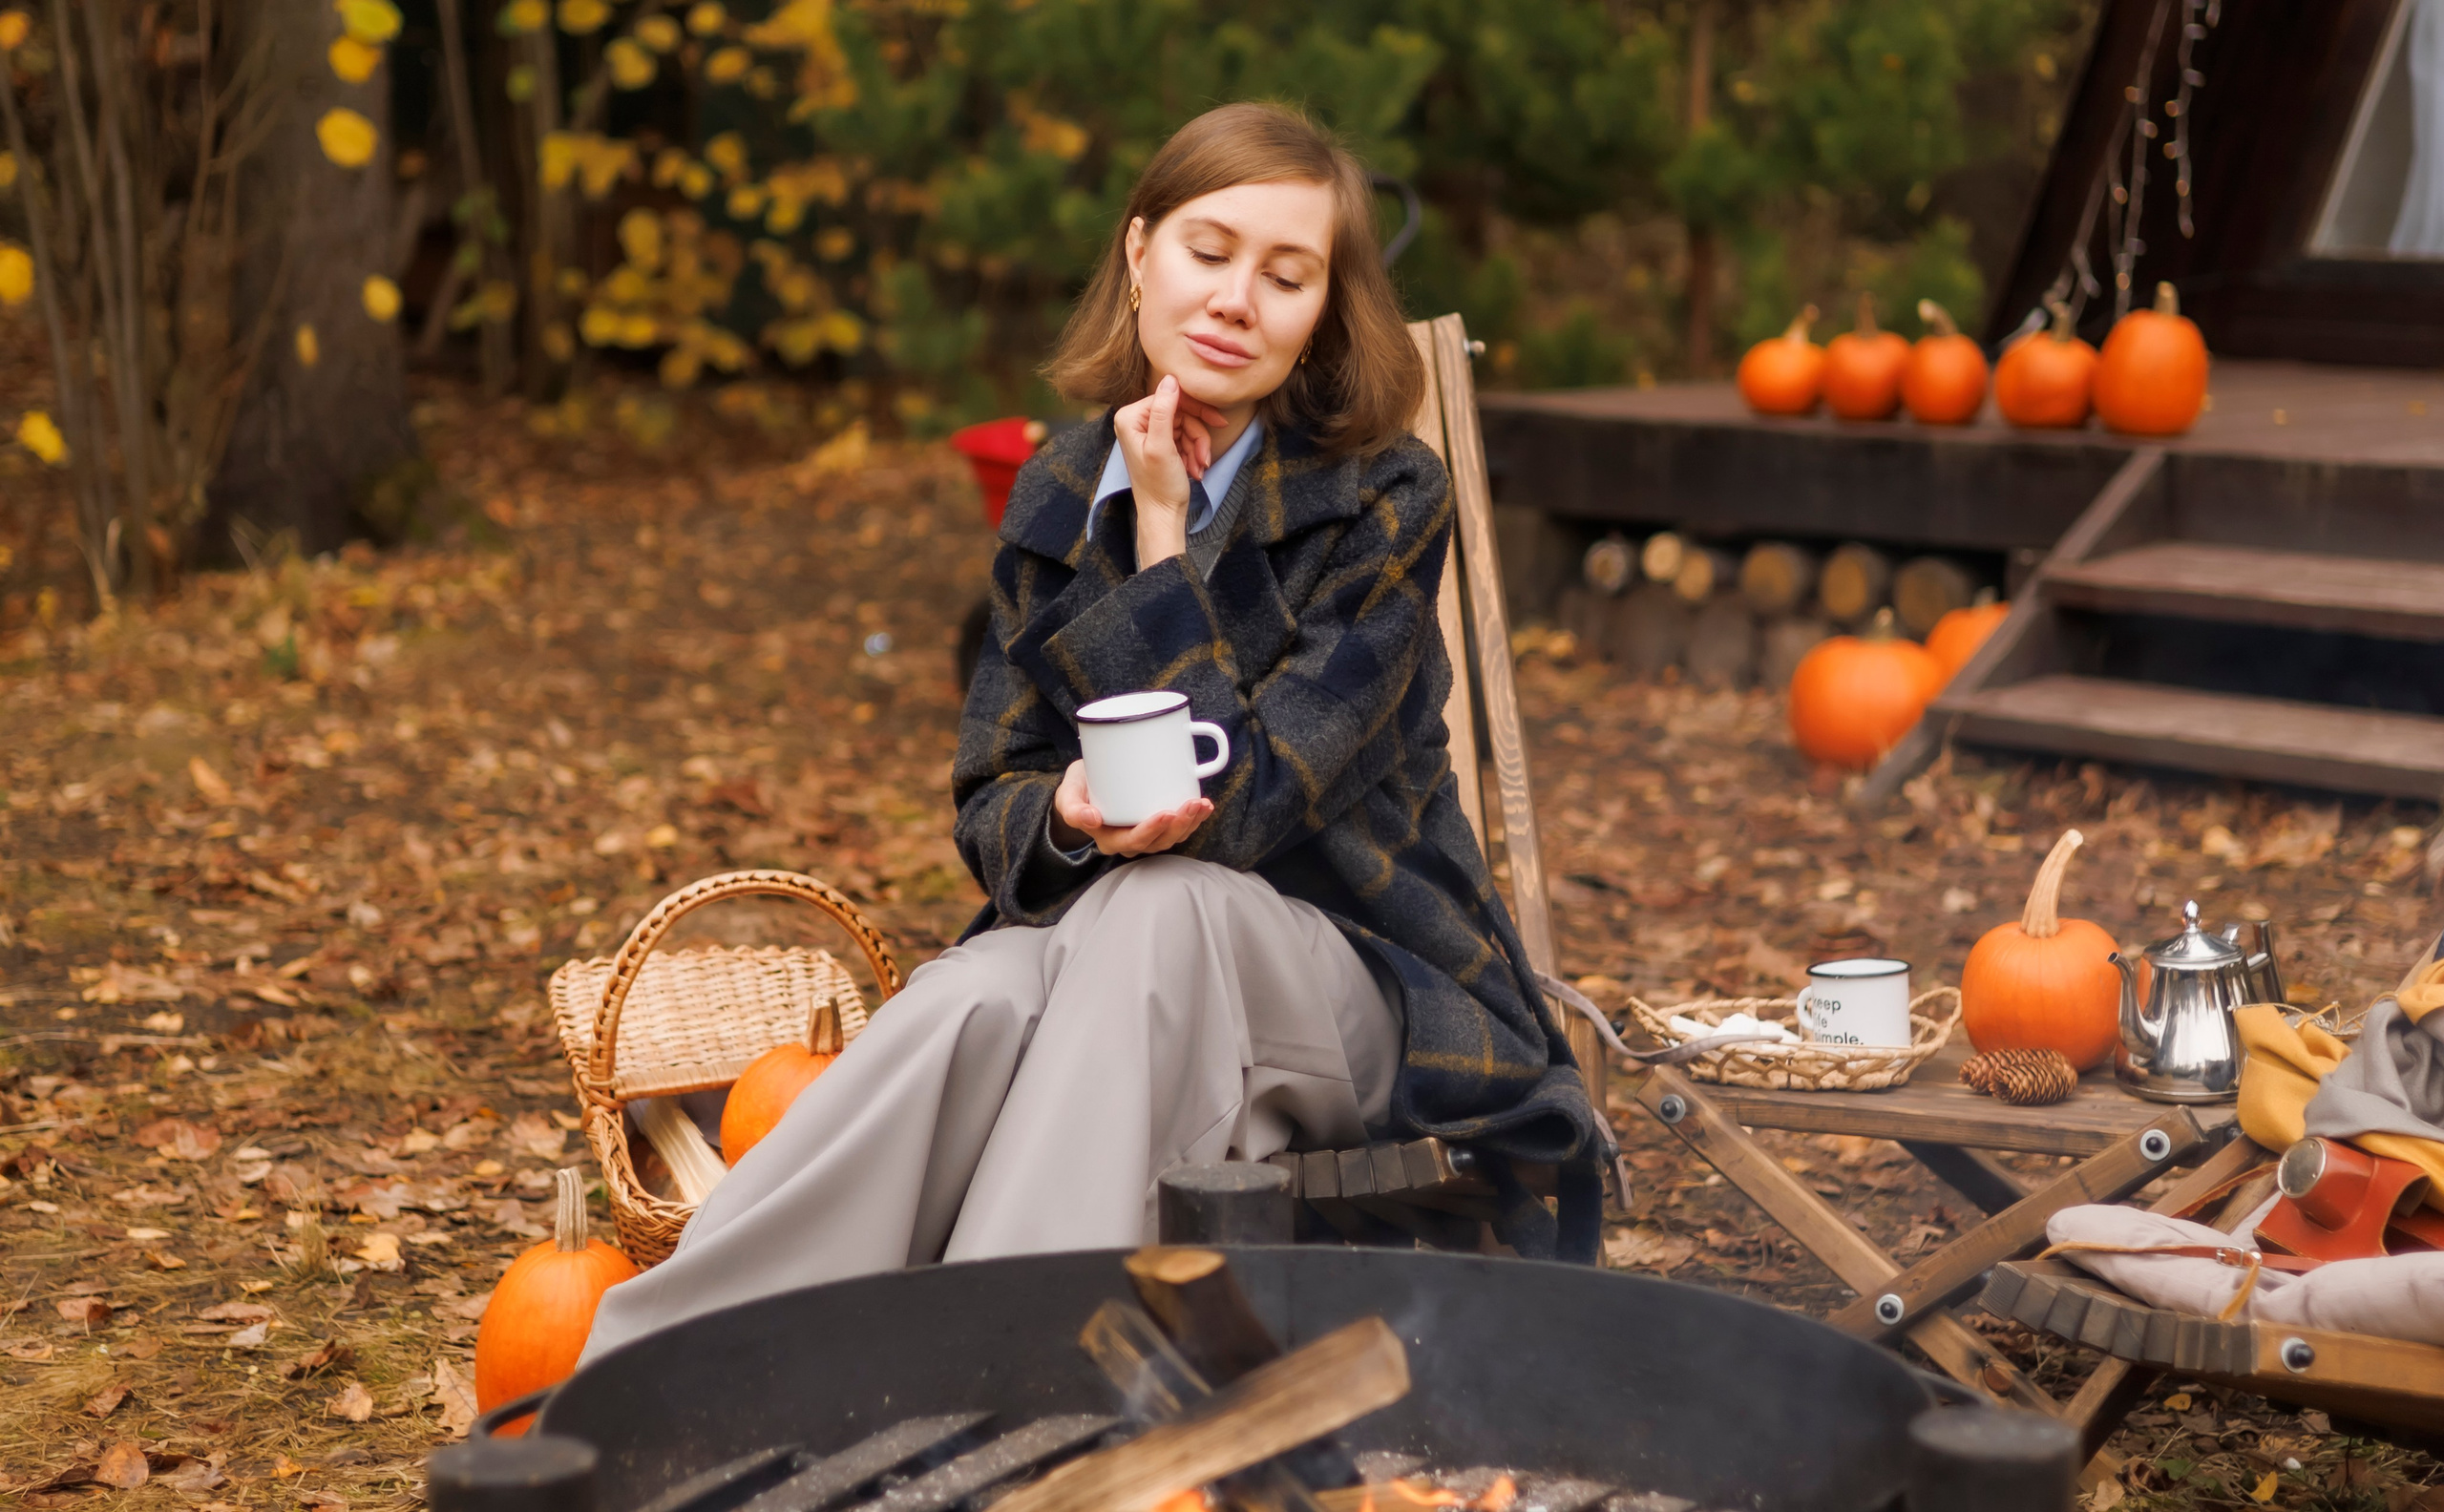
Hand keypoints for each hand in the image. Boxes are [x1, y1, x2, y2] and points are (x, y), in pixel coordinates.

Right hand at [1050, 759, 1211, 857]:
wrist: (1086, 784)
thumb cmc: (1078, 790)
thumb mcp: (1068, 795)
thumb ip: (1072, 809)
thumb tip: (1092, 819)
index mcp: (1109, 839)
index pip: (1134, 841)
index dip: (1153, 831)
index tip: (1167, 813)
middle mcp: (1131, 841)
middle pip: (1160, 841)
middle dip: (1179, 825)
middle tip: (1192, 804)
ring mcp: (1147, 834)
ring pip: (1173, 837)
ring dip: (1191, 823)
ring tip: (1202, 804)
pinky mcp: (1158, 823)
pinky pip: (1178, 827)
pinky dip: (1194, 818)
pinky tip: (1204, 806)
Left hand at [1112, 376, 1227, 566]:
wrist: (1162, 515)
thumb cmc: (1159, 486)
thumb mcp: (1163, 446)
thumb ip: (1164, 411)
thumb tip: (1171, 379)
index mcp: (1130, 417)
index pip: (1170, 398)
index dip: (1196, 409)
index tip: (1218, 421)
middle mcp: (1136, 421)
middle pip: (1181, 412)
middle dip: (1197, 435)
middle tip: (1206, 456)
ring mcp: (1149, 433)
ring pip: (1187, 426)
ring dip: (1198, 447)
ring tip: (1199, 468)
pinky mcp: (1160, 443)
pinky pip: (1185, 438)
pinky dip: (1194, 453)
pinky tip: (1195, 469)